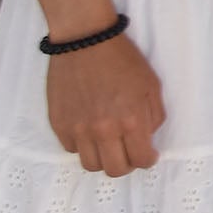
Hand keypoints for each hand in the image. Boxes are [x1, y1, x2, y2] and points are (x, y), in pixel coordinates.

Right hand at [46, 34, 165, 175]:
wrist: (85, 41)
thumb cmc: (122, 59)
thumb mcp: (151, 84)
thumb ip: (153, 116)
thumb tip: (147, 137)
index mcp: (130, 119)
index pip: (140, 159)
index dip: (148, 160)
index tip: (149, 155)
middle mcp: (103, 130)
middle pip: (114, 170)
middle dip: (126, 165)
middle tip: (130, 153)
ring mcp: (78, 129)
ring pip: (91, 164)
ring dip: (103, 158)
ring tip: (110, 144)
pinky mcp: (59, 124)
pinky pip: (72, 149)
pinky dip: (83, 145)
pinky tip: (91, 131)